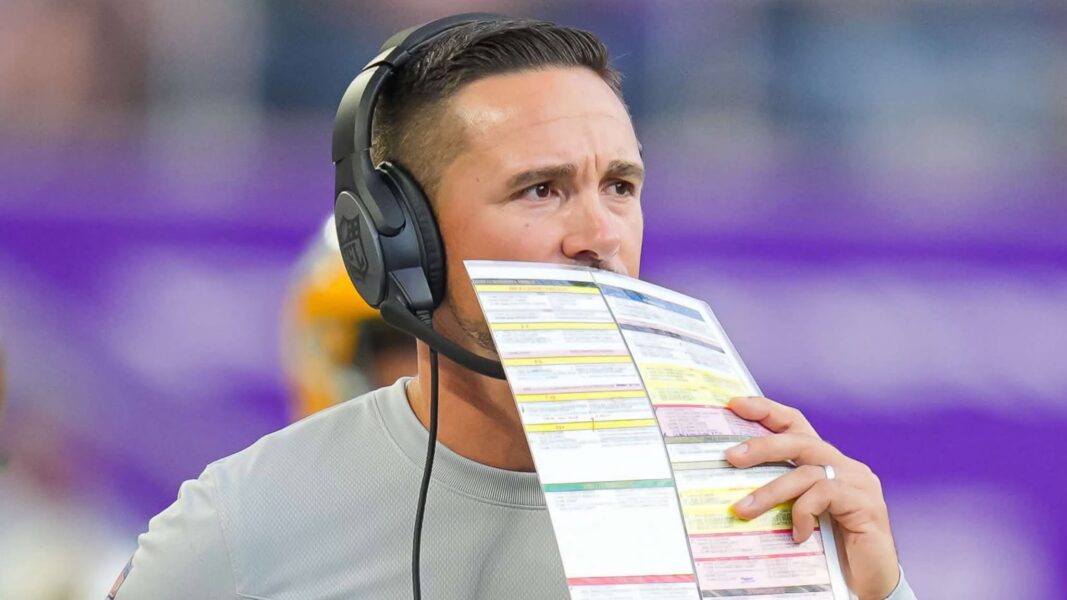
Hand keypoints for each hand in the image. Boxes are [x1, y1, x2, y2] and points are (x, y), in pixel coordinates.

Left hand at [725, 396, 899, 599]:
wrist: (871, 583)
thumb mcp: (798, 515)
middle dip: (761, 446)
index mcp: (826, 463)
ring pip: (806, 473)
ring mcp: (858, 483)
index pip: (796, 425)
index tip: (735, 404)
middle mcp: (844, 466)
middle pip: (799, 441)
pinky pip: (823, 496)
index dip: (767, 410)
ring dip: (769, 492)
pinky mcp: (866, 504)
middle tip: (730, 457)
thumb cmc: (831, 549)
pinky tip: (796, 535)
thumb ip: (780, 495)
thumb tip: (731, 490)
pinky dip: (802, 512)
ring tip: (743, 510)